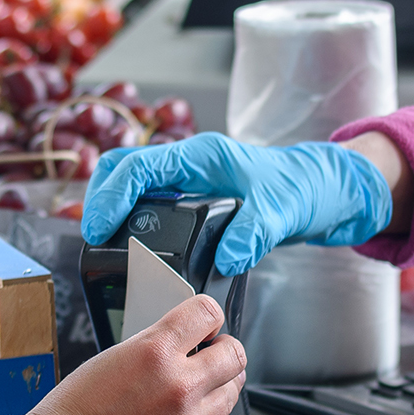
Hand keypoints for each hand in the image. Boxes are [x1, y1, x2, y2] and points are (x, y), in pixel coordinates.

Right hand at [31, 295, 245, 414]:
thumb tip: (188, 342)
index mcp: (156, 352)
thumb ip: (156, 346)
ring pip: (232, 395)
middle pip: (236, 355)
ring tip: (194, 393)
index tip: (207, 326)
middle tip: (212, 358)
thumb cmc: (74, 413)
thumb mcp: (112, 357)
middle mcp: (180, 386)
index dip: (210, 316)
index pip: (209, 312)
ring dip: (218, 388)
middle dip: (225, 352)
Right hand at [81, 132, 392, 275]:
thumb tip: (228, 258)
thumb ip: (254, 233)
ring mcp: (186, 181)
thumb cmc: (301, 189)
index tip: (98, 228)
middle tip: (93, 238)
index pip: (138, 167)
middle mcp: (187, 164)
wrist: (320, 191)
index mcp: (200, 156)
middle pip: (122, 169)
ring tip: (104, 246)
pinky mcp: (190, 200)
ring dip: (112, 209)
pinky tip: (131, 248)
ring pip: (131, 185)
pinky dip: (131, 220)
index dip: (111, 196)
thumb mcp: (281, 212)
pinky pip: (147, 204)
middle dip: (100, 198)